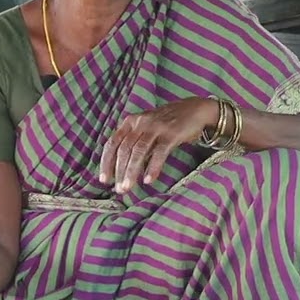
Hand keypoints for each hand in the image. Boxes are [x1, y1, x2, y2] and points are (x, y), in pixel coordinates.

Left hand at [100, 98, 216, 192]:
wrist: (194, 109)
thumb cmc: (167, 124)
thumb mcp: (146, 128)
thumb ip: (134, 142)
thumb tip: (121, 169)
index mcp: (131, 122)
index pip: (113, 143)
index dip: (106, 162)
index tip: (104, 180)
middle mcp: (141, 123)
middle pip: (124, 149)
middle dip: (119, 171)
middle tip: (119, 189)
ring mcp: (156, 127)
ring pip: (139, 151)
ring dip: (131, 171)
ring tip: (128, 187)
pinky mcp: (171, 133)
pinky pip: (159, 152)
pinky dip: (152, 167)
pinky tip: (148, 180)